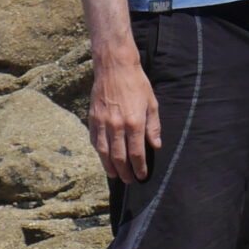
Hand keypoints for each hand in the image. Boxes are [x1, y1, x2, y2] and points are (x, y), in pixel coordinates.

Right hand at [88, 49, 160, 183]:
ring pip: (104, 152)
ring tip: (115, 175)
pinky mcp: (93, 119)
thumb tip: (155, 145)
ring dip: (110, 167)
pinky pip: (95, 141)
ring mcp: (102, 123)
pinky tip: (104, 158)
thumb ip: (153, 126)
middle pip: (119, 157)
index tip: (142, 175)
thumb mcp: (152, 104)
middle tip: (130, 180)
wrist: (114, 68)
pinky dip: (99, 153)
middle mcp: (117, 126)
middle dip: (125, 171)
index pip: (136, 153)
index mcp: (134, 122)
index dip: (139, 167)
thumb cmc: (137, 84)